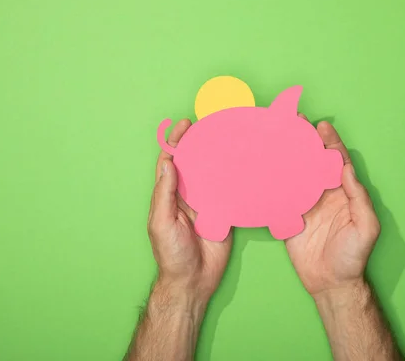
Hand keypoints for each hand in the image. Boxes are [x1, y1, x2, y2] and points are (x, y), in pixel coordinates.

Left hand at [147, 119, 232, 302]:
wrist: (194, 281)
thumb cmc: (172, 254)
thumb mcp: (161, 223)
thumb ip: (164, 194)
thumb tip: (168, 164)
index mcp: (169, 196)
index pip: (171, 162)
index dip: (176, 142)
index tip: (185, 125)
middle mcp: (188, 196)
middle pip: (193, 163)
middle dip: (200, 143)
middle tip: (212, 124)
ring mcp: (207, 204)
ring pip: (212, 175)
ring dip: (218, 158)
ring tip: (229, 138)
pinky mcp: (224, 213)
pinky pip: (230, 192)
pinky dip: (235, 179)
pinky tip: (242, 166)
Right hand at [285, 120, 380, 296]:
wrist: (330, 283)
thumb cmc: (353, 256)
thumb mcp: (366, 228)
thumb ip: (359, 198)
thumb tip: (346, 170)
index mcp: (342, 192)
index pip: (336, 161)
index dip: (330, 143)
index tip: (321, 126)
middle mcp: (322, 193)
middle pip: (312, 161)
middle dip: (304, 140)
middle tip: (294, 120)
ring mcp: (304, 203)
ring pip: (294, 173)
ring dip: (287, 154)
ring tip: (275, 135)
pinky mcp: (287, 216)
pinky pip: (279, 194)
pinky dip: (272, 180)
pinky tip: (263, 165)